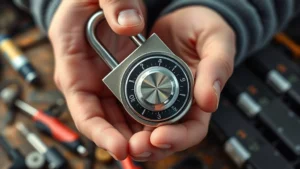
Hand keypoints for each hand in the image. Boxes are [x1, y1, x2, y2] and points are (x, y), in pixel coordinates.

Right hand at [49, 0, 145, 159]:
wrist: (100, 2)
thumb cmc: (89, 0)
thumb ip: (113, 3)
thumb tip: (131, 25)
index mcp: (73, 67)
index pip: (83, 111)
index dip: (100, 133)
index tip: (120, 147)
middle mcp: (89, 84)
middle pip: (105, 124)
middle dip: (125, 141)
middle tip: (149, 148)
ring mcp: (107, 87)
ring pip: (122, 121)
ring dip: (140, 135)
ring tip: (161, 142)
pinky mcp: (123, 85)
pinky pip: (135, 109)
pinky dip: (148, 120)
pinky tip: (165, 127)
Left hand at [127, 6, 234, 159]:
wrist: (181, 19)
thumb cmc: (203, 30)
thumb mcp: (216, 40)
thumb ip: (217, 67)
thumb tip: (210, 101)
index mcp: (200, 98)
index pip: (192, 129)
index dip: (178, 138)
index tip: (160, 137)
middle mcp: (178, 104)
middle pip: (165, 137)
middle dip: (150, 146)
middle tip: (135, 146)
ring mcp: (158, 100)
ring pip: (145, 130)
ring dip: (133, 140)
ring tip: (121, 143)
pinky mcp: (140, 92)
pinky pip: (129, 110)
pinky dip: (121, 121)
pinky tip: (111, 125)